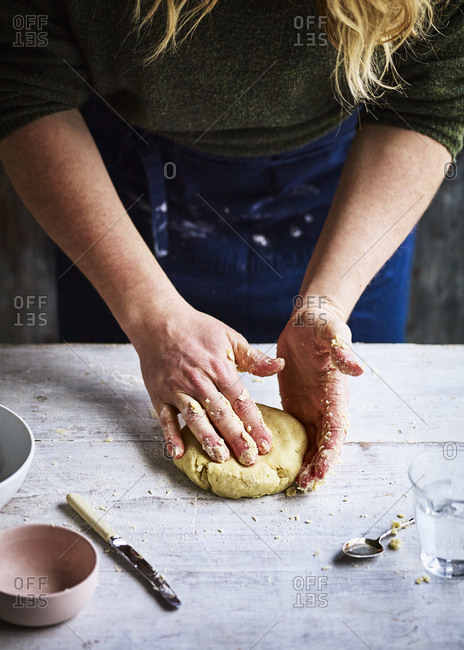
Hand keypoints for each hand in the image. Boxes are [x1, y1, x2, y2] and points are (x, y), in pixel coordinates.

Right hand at [132, 298, 284, 464]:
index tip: (266, 444)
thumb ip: (253, 357)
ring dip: (208, 439)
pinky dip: (170, 436)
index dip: (254, 424)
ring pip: (195, 418)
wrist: (158, 320)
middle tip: (249, 459)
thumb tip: (280, 365)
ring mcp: (177, 389)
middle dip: (236, 438)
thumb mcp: (229, 337)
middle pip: (221, 413)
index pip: (241, 401)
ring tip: (221, 458)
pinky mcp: (158, 394)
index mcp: (219, 368)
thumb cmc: (196, 329)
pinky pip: (165, 418)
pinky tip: (179, 454)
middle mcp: (199, 380)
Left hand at [276, 297, 363, 490]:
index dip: (330, 452)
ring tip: (295, 484)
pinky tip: (280, 462)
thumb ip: (342, 351)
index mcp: (335, 392)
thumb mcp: (331, 333)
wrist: (308, 320)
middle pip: (325, 442)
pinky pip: (296, 431)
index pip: (336, 429)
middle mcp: (326, 404)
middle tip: (304, 486)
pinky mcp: (297, 404)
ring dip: (306, 462)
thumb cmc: (321, 325)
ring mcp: (312, 406)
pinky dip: (293, 449)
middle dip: (317, 465)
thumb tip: (357, 369)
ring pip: (312, 441)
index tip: (321, 471)